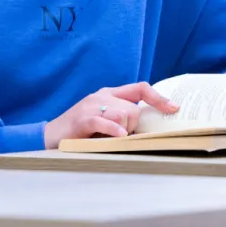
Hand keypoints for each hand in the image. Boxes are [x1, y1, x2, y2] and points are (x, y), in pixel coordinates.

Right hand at [44, 83, 178, 149]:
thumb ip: (123, 117)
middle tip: (120, 136)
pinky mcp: (83, 119)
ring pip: (124, 114)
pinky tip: (119, 137)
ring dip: (123, 130)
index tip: (174, 108)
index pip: (140, 88)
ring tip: (109, 138)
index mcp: (109, 94)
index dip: (159, 98)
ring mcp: (92, 105)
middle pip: (133, 108)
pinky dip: (115, 130)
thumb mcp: (105, 120)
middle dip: (133, 126)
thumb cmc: (81, 131)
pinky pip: (106, 122)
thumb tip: (149, 126)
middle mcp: (102, 96)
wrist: (51, 135)